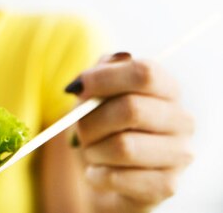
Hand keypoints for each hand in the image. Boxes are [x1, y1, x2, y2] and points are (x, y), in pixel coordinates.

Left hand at [67, 52, 193, 212]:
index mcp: (167, 88)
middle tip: (80, 130)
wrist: (111, 173)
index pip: (144, 73)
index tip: (78, 89)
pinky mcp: (166, 185)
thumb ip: (94, 77)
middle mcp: (181, 119)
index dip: (105, 79)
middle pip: (132, 109)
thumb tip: (82, 83)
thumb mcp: (97, 94)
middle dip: (92, 120)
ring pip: (124, 146)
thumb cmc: (104, 124)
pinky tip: (97, 172)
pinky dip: (96, 175)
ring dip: (93, 150)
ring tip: (91, 152)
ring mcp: (179, 153)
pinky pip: (118, 177)